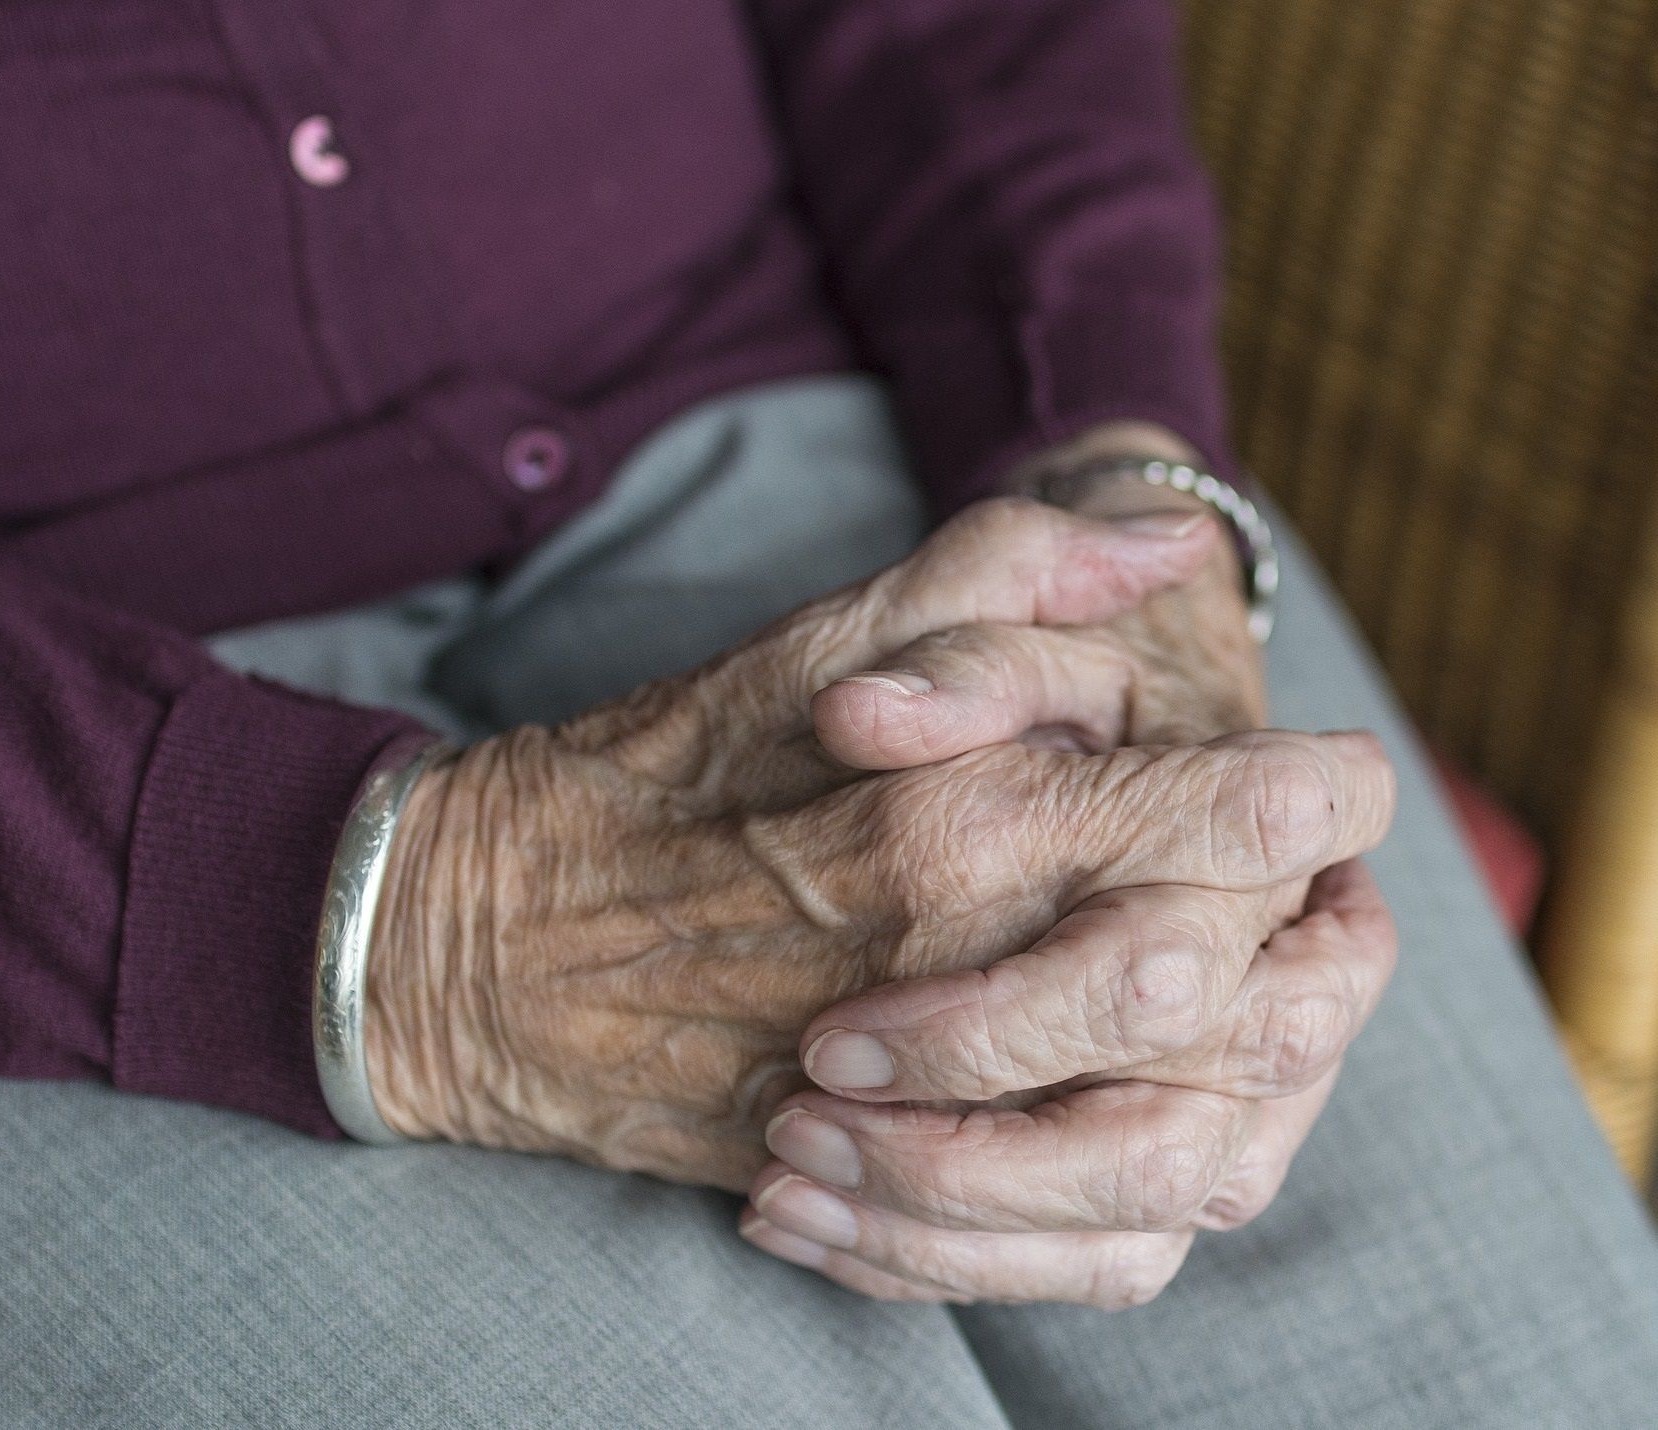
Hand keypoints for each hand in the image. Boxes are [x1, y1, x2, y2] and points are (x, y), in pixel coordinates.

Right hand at [365, 498, 1394, 1205]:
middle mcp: (963, 970)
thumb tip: (1168, 541)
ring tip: (1212, 1012)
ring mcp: (926, 1101)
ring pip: (1187, 1149)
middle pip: (1244, 998)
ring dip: (1236, 1079)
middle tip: (1277, 889)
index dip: (1321, 792)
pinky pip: (1080, 1257)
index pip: (1236, 820)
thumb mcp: (813, 639)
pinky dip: (1139, 1204)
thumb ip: (1001, 571)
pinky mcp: (881, 1188)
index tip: (1325, 776)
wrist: (475, 948)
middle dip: (1301, 938)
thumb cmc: (643, 779)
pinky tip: (1116, 1129)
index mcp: (961, 819)